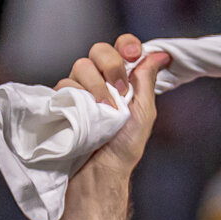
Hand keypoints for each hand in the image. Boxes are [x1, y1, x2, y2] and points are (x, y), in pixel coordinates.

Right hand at [51, 35, 170, 219]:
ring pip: (79, 66)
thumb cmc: (122, 150)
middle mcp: (99, 83)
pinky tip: (83, 114)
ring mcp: (78, 92)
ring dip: (95, 87)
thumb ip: (147, 82)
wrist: (97, 174)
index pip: (120, 49)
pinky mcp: (60, 103)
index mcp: (121, 83)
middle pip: (98, 51)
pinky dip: (74, 96)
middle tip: (120, 87)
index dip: (125, 45)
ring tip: (104, 112)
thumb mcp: (143, 115)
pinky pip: (62, 85)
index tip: (132, 54)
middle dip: (110, 63)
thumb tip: (160, 54)